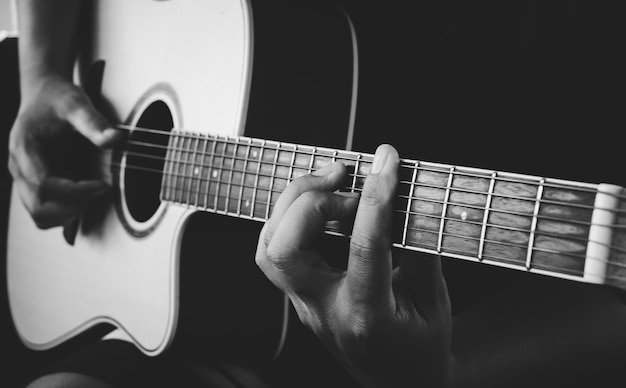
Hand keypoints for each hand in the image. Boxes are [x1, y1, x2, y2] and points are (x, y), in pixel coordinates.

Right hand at [8, 76, 120, 228]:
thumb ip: (94, 122)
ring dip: (69, 212)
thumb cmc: (58, 99)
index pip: (46, 186)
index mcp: (26, 150)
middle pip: (39, 210)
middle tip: (99, 192)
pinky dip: (66, 212)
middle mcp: (20, 169)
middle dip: (72, 209)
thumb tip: (115, 139)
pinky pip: (46, 210)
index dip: (77, 192)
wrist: (44, 94)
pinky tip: (86, 199)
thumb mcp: (77, 104)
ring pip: (41, 216)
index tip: (103, 186)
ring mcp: (25, 179)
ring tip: (93, 192)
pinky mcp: (34, 184)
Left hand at [256, 145, 455, 386]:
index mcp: (367, 316)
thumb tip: (410, 198)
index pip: (363, 249)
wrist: (400, 379)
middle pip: (286, 250)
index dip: (375, 199)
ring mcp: (305, 303)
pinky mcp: (299, 294)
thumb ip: (422, 248)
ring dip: (294, 203)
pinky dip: (291, 216)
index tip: (386, 164)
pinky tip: (321, 203)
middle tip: (346, 175)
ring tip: (331, 181)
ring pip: (270, 247)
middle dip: (311, 200)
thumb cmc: (420, 345)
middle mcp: (325, 310)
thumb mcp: (435, 299)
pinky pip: (276, 249)